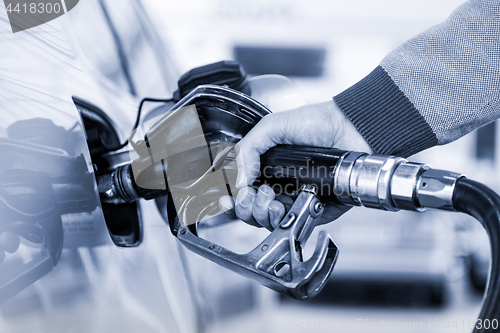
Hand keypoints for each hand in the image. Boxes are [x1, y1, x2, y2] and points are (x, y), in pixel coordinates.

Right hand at [220, 100, 372, 228]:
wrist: (350, 129)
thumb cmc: (317, 123)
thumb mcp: (273, 127)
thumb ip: (248, 148)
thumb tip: (237, 179)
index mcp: (265, 168)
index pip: (241, 191)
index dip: (231, 199)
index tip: (228, 198)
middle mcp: (278, 186)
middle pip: (250, 212)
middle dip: (246, 208)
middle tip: (254, 194)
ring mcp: (295, 200)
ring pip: (268, 222)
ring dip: (262, 214)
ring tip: (271, 199)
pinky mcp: (314, 211)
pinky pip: (293, 224)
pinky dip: (284, 220)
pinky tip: (284, 206)